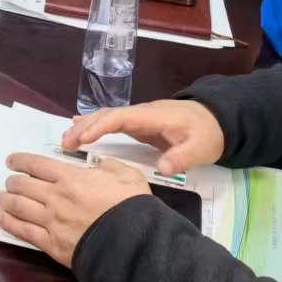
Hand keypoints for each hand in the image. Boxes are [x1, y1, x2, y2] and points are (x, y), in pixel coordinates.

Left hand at [0, 153, 150, 266]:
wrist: (134, 244)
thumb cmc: (132, 207)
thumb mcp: (126, 173)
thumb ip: (107, 166)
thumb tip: (98, 166)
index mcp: (71, 177)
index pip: (36, 164)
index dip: (20, 160)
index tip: (10, 160)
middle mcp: (55, 197)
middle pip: (22, 185)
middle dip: (13, 182)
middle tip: (10, 182)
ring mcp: (51, 221)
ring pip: (18, 207)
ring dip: (6, 200)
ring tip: (2, 197)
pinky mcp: (52, 244)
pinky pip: (23, 231)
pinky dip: (8, 223)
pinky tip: (0, 218)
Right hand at [61, 100, 225, 176]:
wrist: (217, 121)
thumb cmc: (207, 133)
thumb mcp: (200, 148)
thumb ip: (181, 157)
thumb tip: (162, 168)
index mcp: (152, 117)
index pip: (119, 118)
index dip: (99, 126)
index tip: (82, 138)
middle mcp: (141, 114)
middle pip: (106, 115)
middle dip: (84, 126)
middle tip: (64, 143)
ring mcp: (139, 118)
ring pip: (106, 118)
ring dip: (85, 126)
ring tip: (65, 139)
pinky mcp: (139, 125)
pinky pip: (112, 123)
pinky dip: (94, 126)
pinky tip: (80, 129)